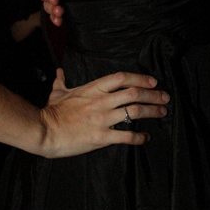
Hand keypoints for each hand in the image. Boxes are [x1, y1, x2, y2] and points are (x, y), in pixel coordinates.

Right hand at [38, 68, 169, 156]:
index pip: (122, 77)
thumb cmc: (51, 111)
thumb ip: (62, 81)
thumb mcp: (57, 92)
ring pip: (134, 112)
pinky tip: (146, 137)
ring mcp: (102, 119)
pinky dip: (139, 137)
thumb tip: (59, 72)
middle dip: (153, 95)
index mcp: (93, 88)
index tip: (153, 82)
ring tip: (162, 113)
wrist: (44, 131)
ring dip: (152, 111)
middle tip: (165, 97)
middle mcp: (101, 101)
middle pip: (134, 93)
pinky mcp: (101, 137)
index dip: (141, 78)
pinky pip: (126, 136)